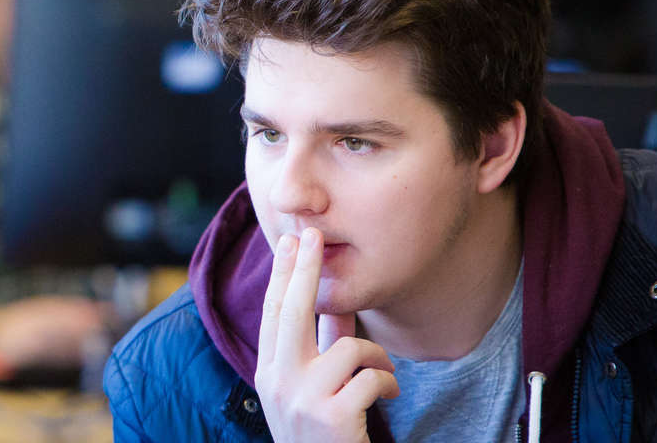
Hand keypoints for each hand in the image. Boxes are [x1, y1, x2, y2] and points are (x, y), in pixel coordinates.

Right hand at [255, 228, 399, 441]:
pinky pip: (372, 378)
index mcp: (268, 373)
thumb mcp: (311, 390)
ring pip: (349, 347)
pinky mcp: (333, 416)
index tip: (288, 240)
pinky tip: (388, 398)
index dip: (281, 275)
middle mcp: (278, 382)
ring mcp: (302, 399)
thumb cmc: (321, 435)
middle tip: (313, 233)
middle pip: (290, 312)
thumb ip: (323, 350)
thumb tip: (335, 309)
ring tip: (383, 377)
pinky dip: (388, 384)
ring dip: (377, 358)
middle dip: (304, 269)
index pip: (272, 313)